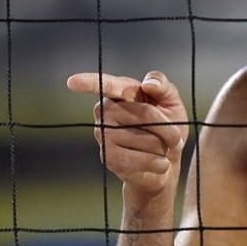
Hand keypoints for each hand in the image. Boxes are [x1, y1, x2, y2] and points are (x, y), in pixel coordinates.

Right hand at [67, 70, 189, 198]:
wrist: (166, 163)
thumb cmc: (167, 128)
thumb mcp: (171, 103)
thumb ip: (163, 86)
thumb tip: (148, 84)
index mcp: (120, 93)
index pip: (105, 84)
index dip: (89, 82)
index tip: (72, 82)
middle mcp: (106, 111)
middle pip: (144, 113)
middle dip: (168, 128)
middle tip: (175, 137)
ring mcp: (103, 134)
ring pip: (145, 138)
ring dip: (163, 147)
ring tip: (161, 149)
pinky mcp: (107, 156)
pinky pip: (139, 158)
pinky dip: (156, 162)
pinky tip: (159, 163)